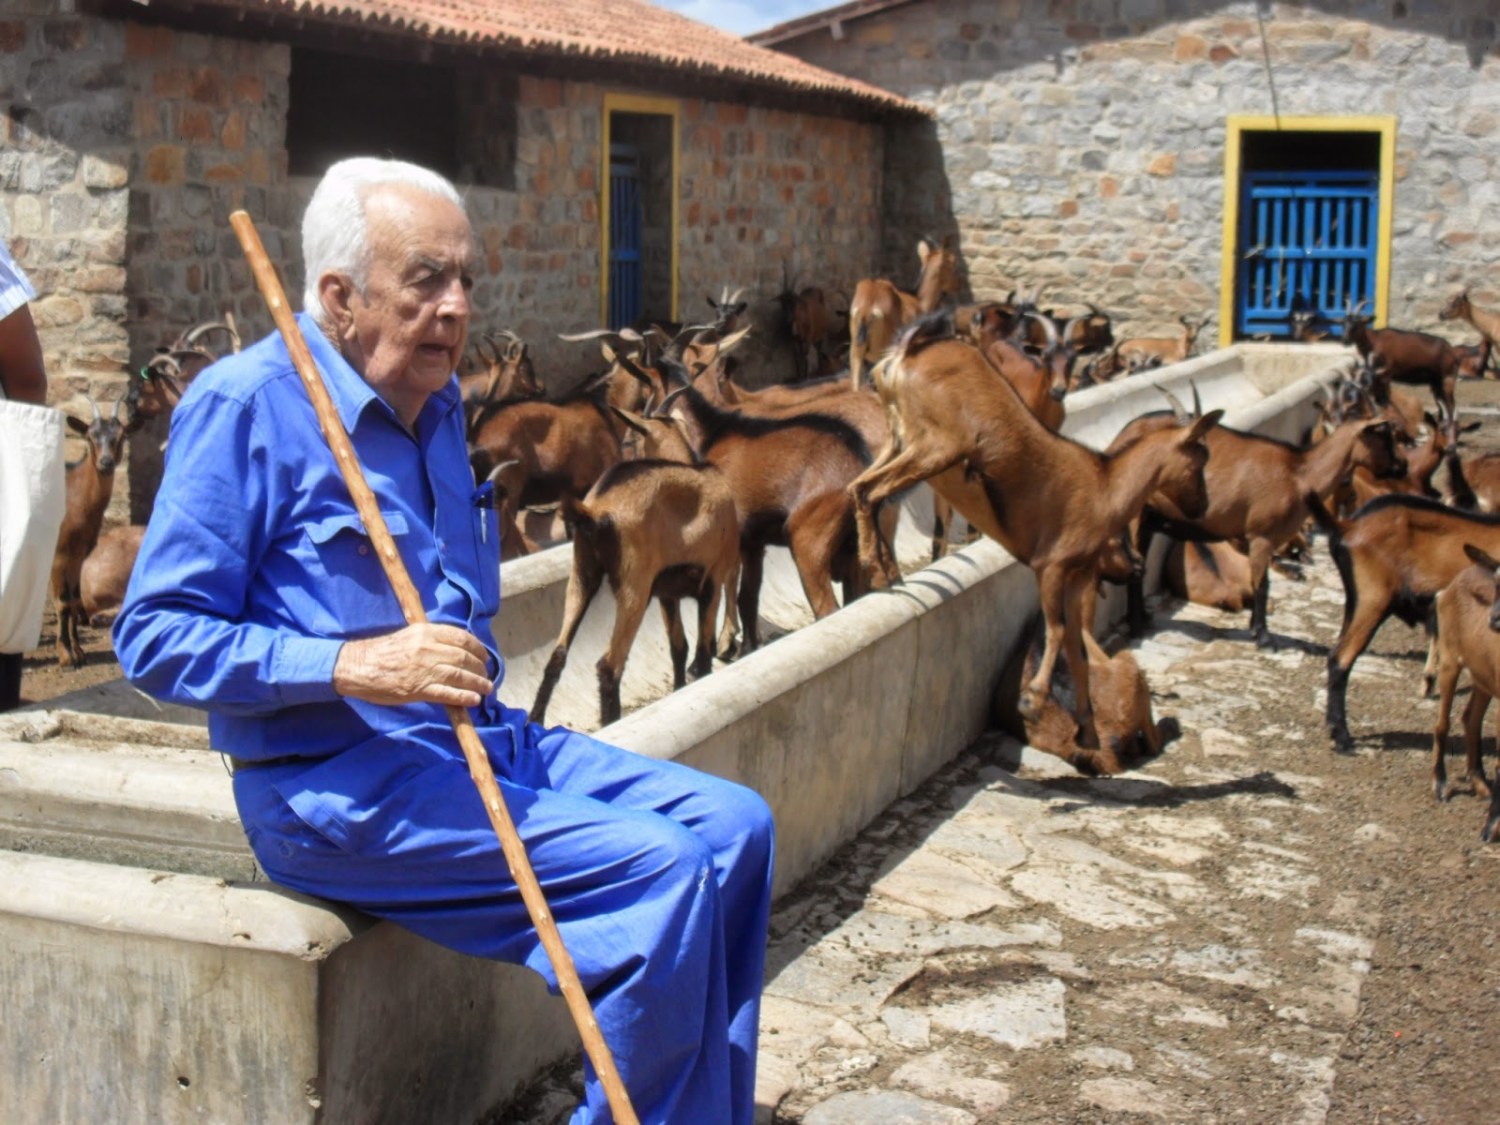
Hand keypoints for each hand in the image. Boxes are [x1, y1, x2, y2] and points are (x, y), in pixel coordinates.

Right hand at [333, 623, 493, 708]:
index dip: (477, 648)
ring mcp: (424, 669)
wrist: (357, 667)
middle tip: (486, 675)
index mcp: (425, 632)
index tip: (484, 656)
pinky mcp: (418, 689)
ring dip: (478, 682)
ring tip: (487, 688)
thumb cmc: (381, 651)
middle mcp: (427, 648)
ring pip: (460, 675)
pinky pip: (448, 693)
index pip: (461, 637)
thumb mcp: (408, 635)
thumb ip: (431, 640)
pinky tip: (474, 699)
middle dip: (480, 667)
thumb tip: (455, 650)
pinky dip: (464, 697)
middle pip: (464, 657)